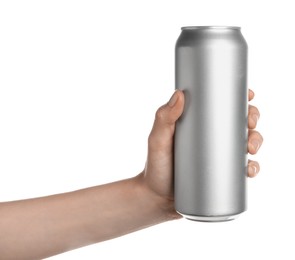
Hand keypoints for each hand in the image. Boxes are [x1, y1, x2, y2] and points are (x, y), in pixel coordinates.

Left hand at [140, 89, 262, 216]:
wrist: (158, 200)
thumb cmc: (155, 166)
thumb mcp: (158, 141)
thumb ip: (163, 118)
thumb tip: (179, 94)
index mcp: (197, 123)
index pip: (220, 105)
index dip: (239, 98)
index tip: (248, 95)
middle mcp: (210, 137)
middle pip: (238, 122)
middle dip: (252, 119)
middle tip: (250, 124)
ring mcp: (217, 156)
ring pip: (245, 143)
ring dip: (256, 141)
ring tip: (251, 148)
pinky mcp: (221, 174)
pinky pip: (242, 168)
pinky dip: (252, 167)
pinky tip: (251, 169)